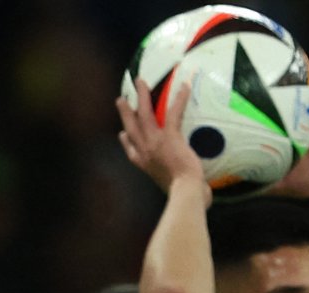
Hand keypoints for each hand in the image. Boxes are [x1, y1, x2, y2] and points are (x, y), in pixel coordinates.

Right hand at [115, 78, 207, 197]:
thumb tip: (187, 184)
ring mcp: (155, 142)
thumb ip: (172, 182)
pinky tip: (183, 87)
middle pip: (131, 126)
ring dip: (142, 95)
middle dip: (125, 111)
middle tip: (121, 98)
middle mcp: (145, 151)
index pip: (130, 150)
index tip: (122, 133)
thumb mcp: (170, 188)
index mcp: (143, 164)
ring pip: (145, 114)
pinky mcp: (170, 136)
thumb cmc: (181, 193)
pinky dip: (179, 99)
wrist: (185, 191)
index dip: (125, 140)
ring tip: (140, 82)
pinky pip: (173, 113)